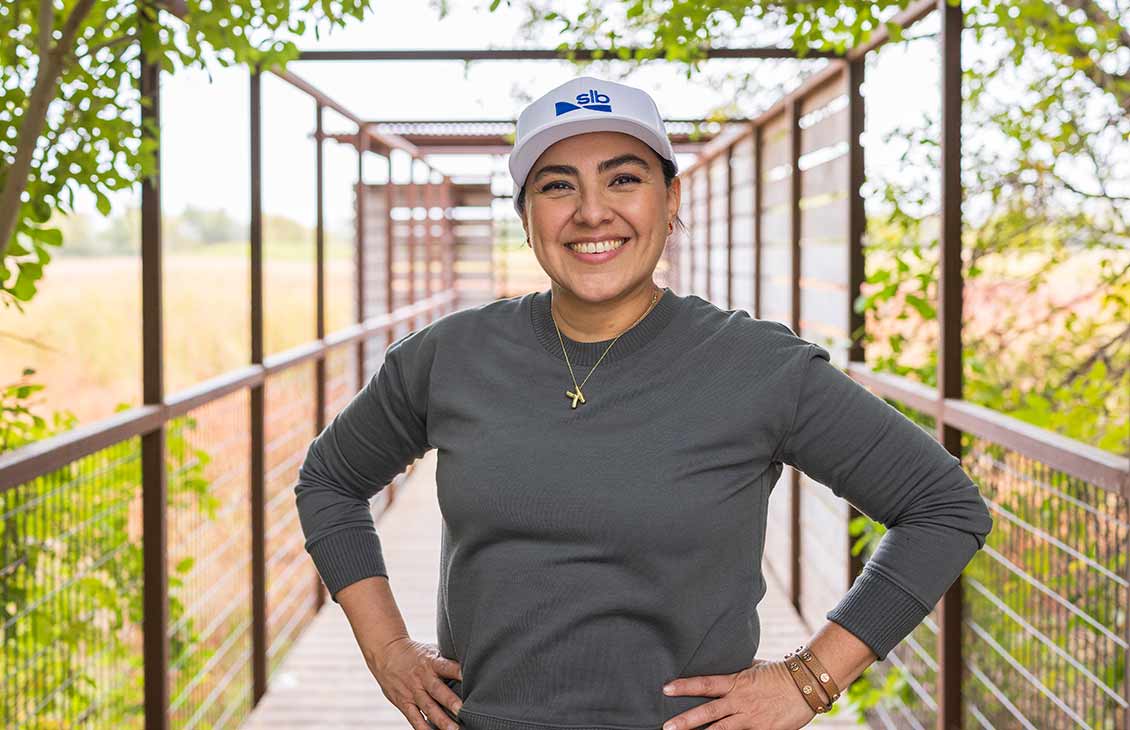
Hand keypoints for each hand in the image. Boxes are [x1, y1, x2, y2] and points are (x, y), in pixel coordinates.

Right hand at [366, 636, 463, 728]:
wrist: (386, 653)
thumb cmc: (414, 653)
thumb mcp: (431, 651)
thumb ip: (446, 660)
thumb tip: (470, 663)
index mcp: (430, 661)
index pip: (446, 666)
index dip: (457, 671)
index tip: (470, 677)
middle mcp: (422, 677)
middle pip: (437, 690)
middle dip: (450, 701)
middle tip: (463, 710)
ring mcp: (412, 691)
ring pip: (428, 707)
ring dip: (441, 720)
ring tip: (454, 729)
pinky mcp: (403, 702)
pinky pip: (414, 718)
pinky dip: (423, 728)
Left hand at [660, 658, 817, 729]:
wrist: (807, 685)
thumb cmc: (781, 673)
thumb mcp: (755, 667)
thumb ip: (738, 671)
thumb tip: (724, 666)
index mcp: (737, 682)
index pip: (705, 683)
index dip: (685, 686)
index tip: (666, 688)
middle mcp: (741, 702)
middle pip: (708, 713)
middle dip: (686, 721)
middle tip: (666, 727)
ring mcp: (751, 719)